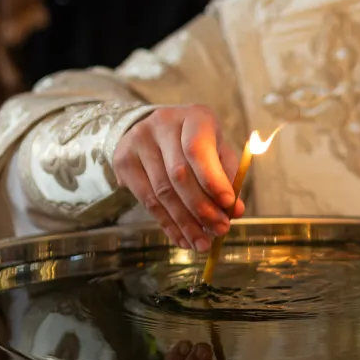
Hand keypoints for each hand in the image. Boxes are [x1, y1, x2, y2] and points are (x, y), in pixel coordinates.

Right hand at [113, 106, 245, 251]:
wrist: (154, 130)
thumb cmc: (197, 142)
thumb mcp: (217, 150)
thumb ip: (228, 177)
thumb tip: (236, 211)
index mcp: (194, 116)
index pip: (198, 149)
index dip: (213, 180)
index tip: (229, 205)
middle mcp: (163, 124)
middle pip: (179, 175)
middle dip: (201, 208)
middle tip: (220, 230)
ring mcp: (138, 141)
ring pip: (162, 192)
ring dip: (185, 223)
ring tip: (202, 242)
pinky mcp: (123, 161)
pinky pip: (147, 201)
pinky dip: (168, 224)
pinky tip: (182, 238)